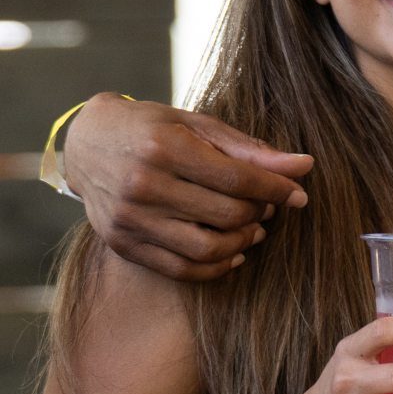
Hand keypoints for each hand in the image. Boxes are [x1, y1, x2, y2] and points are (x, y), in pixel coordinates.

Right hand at [62, 95, 312, 282]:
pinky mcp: (123, 244)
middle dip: (260, 213)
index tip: (298, 193)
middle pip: (225, 215)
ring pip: (206, 249)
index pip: (236, 179)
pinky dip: (215, 266)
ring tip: (253, 228)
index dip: (276, 189)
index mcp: (164, 148)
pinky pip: (180, 269)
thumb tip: (303, 166)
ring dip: (242, 243)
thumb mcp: (198, 124)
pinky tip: (231, 251)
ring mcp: (130, 220)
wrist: (88, 143)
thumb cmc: (152, 128)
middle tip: (269, 205)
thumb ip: (249, 149)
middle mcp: (143, 186)